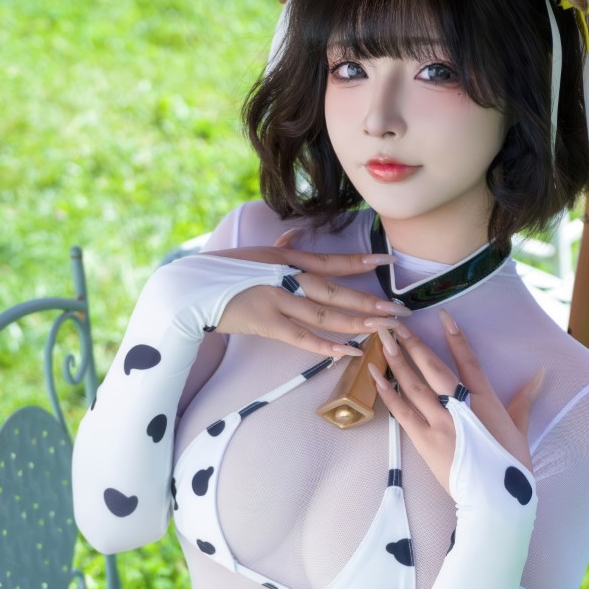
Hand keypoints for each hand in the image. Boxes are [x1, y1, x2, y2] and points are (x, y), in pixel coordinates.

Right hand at [212, 243, 410, 358]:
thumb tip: (294, 236)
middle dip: (370, 302)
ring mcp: (277, 300)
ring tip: (385, 329)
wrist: (189, 288)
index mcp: (286, 259)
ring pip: (325, 314)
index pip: (330, 261)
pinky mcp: (266, 323)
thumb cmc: (221, 271)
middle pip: (336, 291)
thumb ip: (280, 246)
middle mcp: (286, 277)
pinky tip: (349, 351)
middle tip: (400, 311)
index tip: (387, 263)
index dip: (360, 262)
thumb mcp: (255, 252)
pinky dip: (326, 345)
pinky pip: (302, 338)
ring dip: (357, 322)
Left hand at [368, 309, 543, 494]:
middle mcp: (459, 406)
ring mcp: (439, 422)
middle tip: (396, 323)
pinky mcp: (424, 440)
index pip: (468, 360)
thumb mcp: (519, 428)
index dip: (455, 337)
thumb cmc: (509, 466)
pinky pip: (402, 411)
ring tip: (382, 339)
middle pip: (432, 367)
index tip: (443, 316)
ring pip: (413, 384)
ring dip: (396, 360)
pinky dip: (388, 392)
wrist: (493, 499)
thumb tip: (541, 374)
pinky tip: (376, 375)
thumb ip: (525, 399)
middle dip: (413, 343)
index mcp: (484, 400)